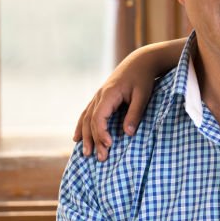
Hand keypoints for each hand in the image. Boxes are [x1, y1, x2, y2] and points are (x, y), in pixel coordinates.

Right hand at [73, 39, 186, 160]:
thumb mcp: (143, 95)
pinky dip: (81, 126)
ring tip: (86, 154)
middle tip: (100, 158)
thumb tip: (128, 134)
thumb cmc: (143, 78)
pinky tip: (77, 138)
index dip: (101, 133)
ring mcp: (97, 96)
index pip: (99, 117)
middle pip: (91, 121)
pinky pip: (86, 114)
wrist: (139, 62)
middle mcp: (99, 96)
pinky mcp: (100, 98)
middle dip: (94, 141)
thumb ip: (135, 113)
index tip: (109, 145)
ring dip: (85, 137)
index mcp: (109, 94)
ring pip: (86, 119)